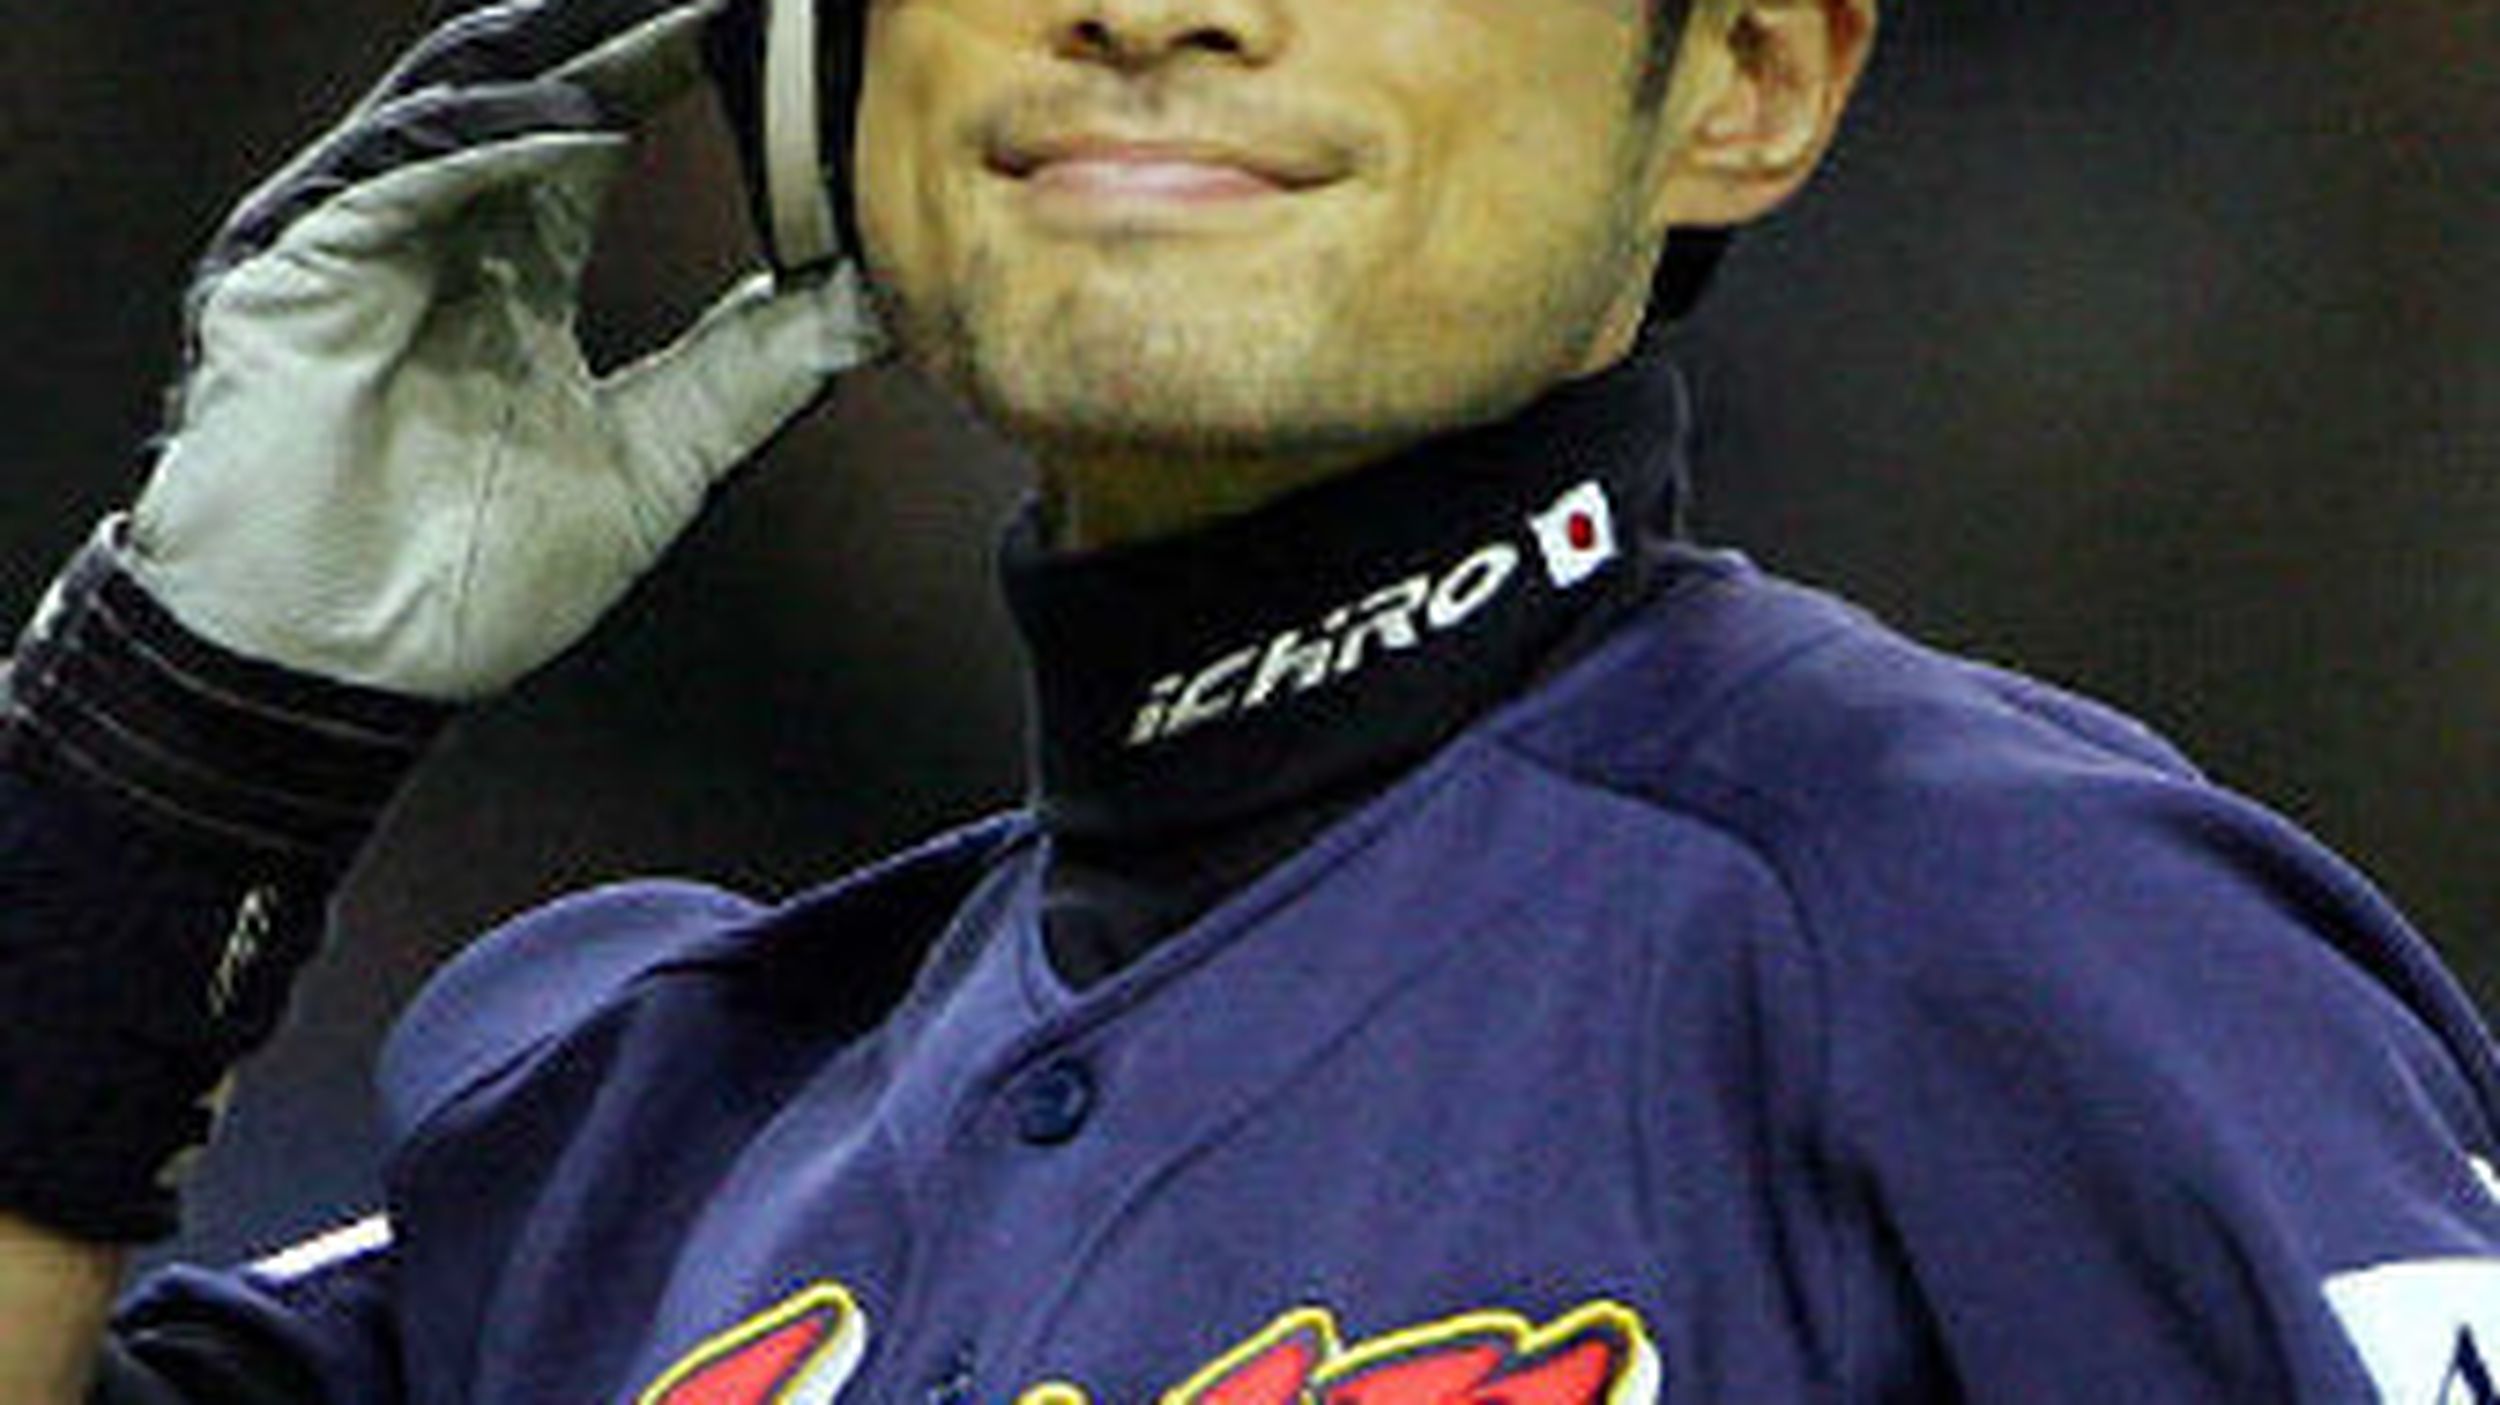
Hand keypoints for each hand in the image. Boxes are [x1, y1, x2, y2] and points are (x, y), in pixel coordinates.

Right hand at [119, 0, 886, 700]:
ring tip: (674, 19)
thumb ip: (752, 371)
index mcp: (513, 266)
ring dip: (566, 57)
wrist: (351, 674)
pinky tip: (576, 119)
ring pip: (461, 106)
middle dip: (624, 32)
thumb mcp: (658, 462)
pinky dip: (482, 145)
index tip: (772, 26)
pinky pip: (393, 181)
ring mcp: (356, 240)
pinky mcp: (290, 271)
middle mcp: (434, 230)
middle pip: (533, 90)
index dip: (673, 66)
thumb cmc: (474, 578)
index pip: (599, 128)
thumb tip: (871, 303)